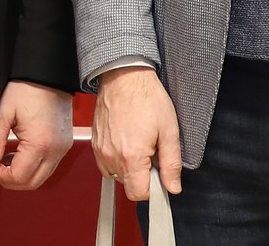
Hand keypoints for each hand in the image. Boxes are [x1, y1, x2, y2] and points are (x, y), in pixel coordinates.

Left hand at [0, 80, 72, 190]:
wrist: (48, 74)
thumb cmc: (28, 88)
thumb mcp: (4, 113)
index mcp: (39, 144)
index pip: (19, 177)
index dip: (1, 176)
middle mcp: (55, 151)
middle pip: (32, 183)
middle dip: (11, 180)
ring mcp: (63, 149)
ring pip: (42, 178)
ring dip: (23, 175)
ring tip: (7, 160)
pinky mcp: (65, 144)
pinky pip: (49, 166)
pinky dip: (34, 167)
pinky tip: (21, 155)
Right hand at [92, 65, 181, 199]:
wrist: (124, 76)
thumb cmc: (146, 97)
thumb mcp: (169, 130)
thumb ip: (171, 163)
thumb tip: (173, 186)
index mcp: (132, 156)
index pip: (139, 194)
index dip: (152, 189)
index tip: (159, 177)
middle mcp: (112, 155)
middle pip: (128, 184)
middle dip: (141, 175)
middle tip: (151, 153)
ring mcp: (101, 149)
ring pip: (116, 174)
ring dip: (128, 167)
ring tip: (138, 143)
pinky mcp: (95, 142)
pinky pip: (105, 163)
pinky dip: (116, 158)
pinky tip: (126, 141)